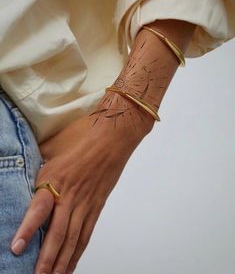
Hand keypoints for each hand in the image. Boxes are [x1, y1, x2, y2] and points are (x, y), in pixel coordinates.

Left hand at [10, 103, 150, 273]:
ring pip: (74, 238)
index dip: (27, 230)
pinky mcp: (98, 205)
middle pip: (59, 233)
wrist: (112, 136)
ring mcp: (87, 202)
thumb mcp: (52, 146)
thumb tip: (26, 172)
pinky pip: (87, 232)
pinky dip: (79, 250)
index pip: (39, 209)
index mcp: (56, 178)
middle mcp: (71, 195)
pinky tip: (72, 262)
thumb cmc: (83, 137)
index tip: (16, 248)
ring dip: (63, 260)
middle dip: (47, 259)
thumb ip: (38, 163)